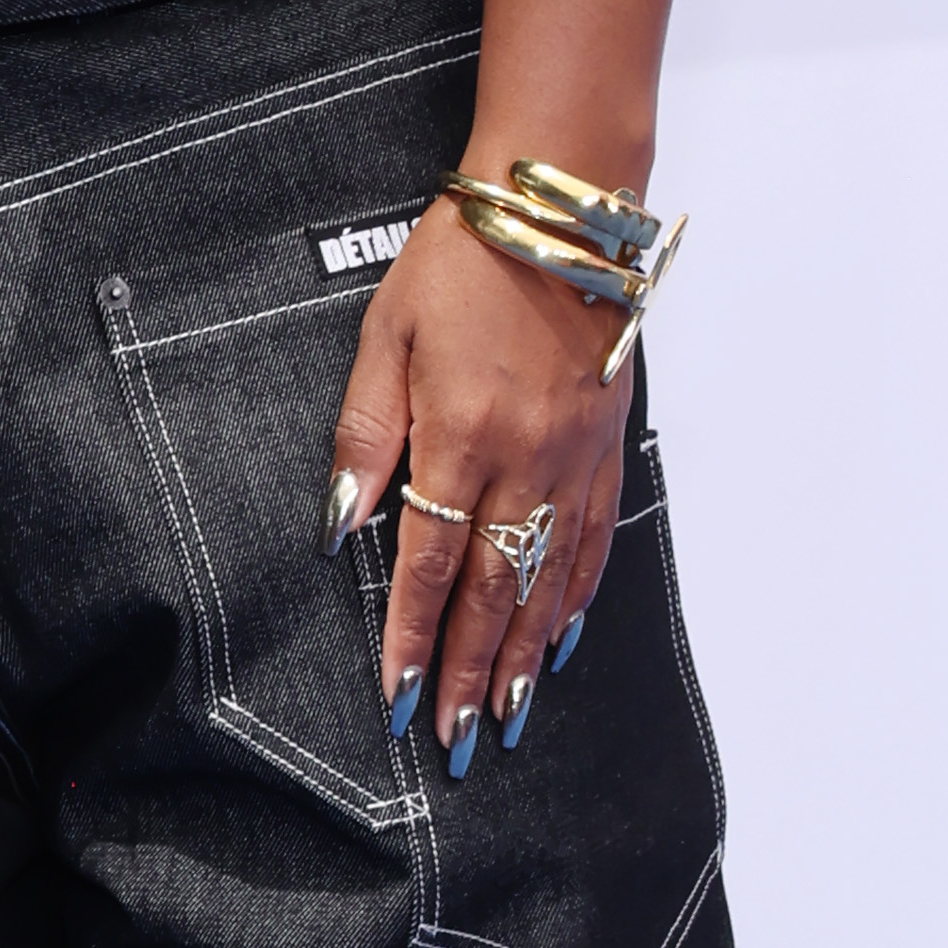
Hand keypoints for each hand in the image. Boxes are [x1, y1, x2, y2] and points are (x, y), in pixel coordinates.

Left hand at [326, 202, 630, 781]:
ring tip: (510, 713)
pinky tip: (564, 636)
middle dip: (473, 673)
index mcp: (460, 436)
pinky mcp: (607, 444)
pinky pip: (593, 540)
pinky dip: (577, 598)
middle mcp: (525, 460)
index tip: (398, 697)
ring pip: (551, 579)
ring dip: (528, 654)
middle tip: (458, 738)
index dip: (412, 638)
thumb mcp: (384, 338)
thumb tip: (341, 527)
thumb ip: (364, 437)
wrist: (558, 209)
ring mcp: (574, 457)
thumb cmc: (462, 260)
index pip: (430, 565)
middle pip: (496, 592)